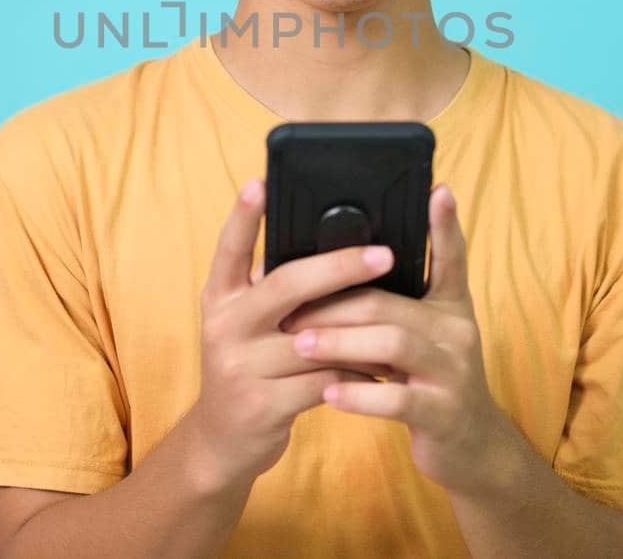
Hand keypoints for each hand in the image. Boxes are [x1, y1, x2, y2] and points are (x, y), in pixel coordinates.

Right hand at [189, 177, 395, 489]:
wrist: (221, 442)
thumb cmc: (251, 367)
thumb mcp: (247, 325)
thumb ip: (273, 291)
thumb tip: (332, 247)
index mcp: (220, 297)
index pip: (228, 249)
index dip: (242, 216)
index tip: (260, 181)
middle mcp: (224, 326)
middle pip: (286, 286)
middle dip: (339, 266)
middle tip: (384, 253)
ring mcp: (240, 367)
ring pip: (316, 338)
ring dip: (363, 330)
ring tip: (402, 318)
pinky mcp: (262, 406)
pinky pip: (324, 381)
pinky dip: (357, 373)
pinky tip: (383, 370)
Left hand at [279, 184, 512, 494]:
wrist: (470, 446)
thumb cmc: (429, 378)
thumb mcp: (424, 334)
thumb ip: (395, 303)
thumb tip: (334, 268)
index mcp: (450, 306)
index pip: (451, 258)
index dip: (445, 225)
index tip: (438, 190)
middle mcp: (458, 332)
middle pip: (390, 303)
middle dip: (335, 304)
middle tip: (288, 311)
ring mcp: (453, 373)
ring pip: (392, 344)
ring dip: (338, 342)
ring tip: (298, 345)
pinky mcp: (442, 413)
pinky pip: (397, 398)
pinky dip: (359, 394)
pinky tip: (329, 392)